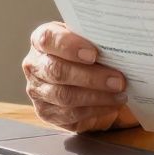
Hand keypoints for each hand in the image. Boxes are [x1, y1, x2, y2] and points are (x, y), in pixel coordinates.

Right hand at [21, 21, 137, 132]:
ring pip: (64, 96)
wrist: (73, 74)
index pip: (48, 39)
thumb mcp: (85, 39)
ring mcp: (37, 91)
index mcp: (41, 41)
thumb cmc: (82, 52)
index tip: (94, 54)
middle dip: (91, 77)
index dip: (69, 46)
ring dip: (96, 97)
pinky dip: (94, 111)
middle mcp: (34, 65)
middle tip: (118, 80)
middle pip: (57, 71)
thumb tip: (117, 45)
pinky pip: (70, 115)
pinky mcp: (45, 112)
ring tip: (119, 94)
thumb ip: (94, 39)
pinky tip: (111, 105)